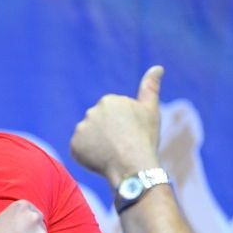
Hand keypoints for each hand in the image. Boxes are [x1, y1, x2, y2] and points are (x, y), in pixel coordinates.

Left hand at [70, 65, 163, 186]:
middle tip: (121, 145)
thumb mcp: (150, 110)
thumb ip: (150, 87)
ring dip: (97, 143)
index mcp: (109, 100)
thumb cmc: (144, 138)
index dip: (123, 126)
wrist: (133, 165)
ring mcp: (81, 128)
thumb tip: (157, 67)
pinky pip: (80, 149)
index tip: (130, 134)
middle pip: (99, 124)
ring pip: (89, 136)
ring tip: (112, 153)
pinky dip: (88, 155)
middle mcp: (91, 111)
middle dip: (108, 133)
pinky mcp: (74, 145)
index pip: (112, 114)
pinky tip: (102, 160)